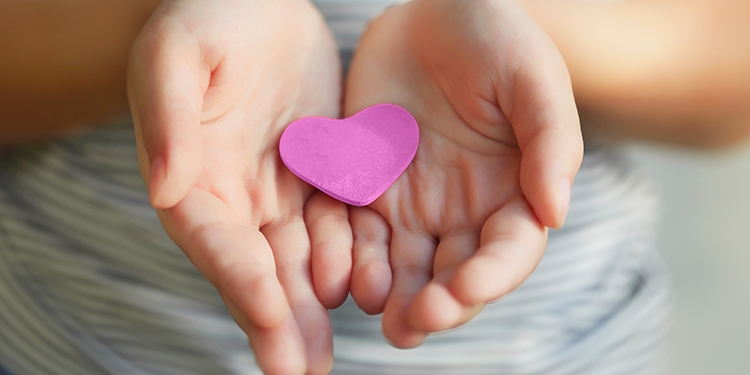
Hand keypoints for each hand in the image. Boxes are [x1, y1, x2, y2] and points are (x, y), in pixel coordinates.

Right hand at [127, 1, 349, 372]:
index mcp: (192, 175)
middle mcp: (233, 195)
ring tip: (324, 357)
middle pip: (256, 268)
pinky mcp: (316, 175)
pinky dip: (344, 261)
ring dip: (310, 309)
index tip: (269, 318)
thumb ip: (169, 118)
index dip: (241, 282)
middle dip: (277, 323)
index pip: (216, 241)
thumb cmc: (209, 16)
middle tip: (301, 372)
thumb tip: (165, 188)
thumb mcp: (177, 53)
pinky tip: (362, 294)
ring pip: (296, 260)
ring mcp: (277, 189)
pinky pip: (334, 226)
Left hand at [344, 0, 582, 346]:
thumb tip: (556, 215)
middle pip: (453, 273)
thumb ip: (552, 143)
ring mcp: (413, 204)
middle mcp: (463, 210)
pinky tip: (341, 276)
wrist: (432, 10)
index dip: (489, 277)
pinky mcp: (367, 188)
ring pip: (403, 265)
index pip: (507, 251)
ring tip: (379, 313)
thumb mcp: (533, 78)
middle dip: (437, 303)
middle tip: (413, 323)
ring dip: (391, 295)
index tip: (462, 289)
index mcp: (513, 192)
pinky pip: (355, 231)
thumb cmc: (494, 37)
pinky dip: (349, 257)